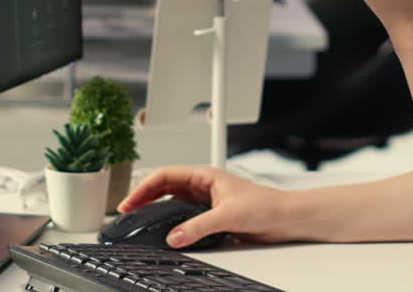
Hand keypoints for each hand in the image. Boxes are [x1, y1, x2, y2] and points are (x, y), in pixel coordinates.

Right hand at [119, 166, 295, 247]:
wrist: (285, 218)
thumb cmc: (265, 205)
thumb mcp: (228, 215)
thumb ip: (199, 227)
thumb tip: (175, 236)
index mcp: (205, 175)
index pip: (166, 175)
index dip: (144, 187)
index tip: (129, 202)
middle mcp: (204, 185)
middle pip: (165, 187)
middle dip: (144, 197)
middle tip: (127, 212)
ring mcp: (207, 200)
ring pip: (173, 202)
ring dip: (156, 209)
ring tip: (140, 219)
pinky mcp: (212, 215)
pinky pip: (184, 216)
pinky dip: (171, 222)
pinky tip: (165, 230)